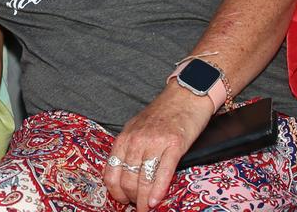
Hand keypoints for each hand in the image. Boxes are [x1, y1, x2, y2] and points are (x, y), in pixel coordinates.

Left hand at [101, 83, 214, 211]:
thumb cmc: (162, 113)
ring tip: (146, 209)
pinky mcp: (175, 144)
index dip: (115, 192)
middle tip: (137, 207)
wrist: (185, 95)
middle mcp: (136, 141)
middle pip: (127, 179)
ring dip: (143, 200)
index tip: (121, 201)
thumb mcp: (136, 128)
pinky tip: (155, 201)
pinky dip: (158, 190)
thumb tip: (125, 175)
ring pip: (143, 179)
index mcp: (124, 138)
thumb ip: (129, 148)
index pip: (111, 172)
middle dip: (131, 199)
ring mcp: (155, 142)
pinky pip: (163, 172)